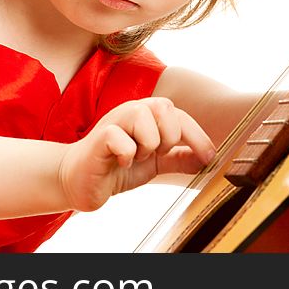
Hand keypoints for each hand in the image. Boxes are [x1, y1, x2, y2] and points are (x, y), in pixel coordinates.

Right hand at [57, 97, 215, 211]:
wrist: (79, 180)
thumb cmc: (115, 167)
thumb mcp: (154, 163)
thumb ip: (178, 158)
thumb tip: (206, 159)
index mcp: (147, 115)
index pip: (180, 116)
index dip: (198, 136)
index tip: (209, 158)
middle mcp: (131, 111)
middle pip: (165, 107)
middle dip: (169, 138)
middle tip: (155, 154)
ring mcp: (114, 122)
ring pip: (143, 117)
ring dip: (147, 145)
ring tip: (135, 157)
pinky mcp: (99, 138)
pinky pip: (121, 138)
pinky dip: (127, 154)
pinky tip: (120, 162)